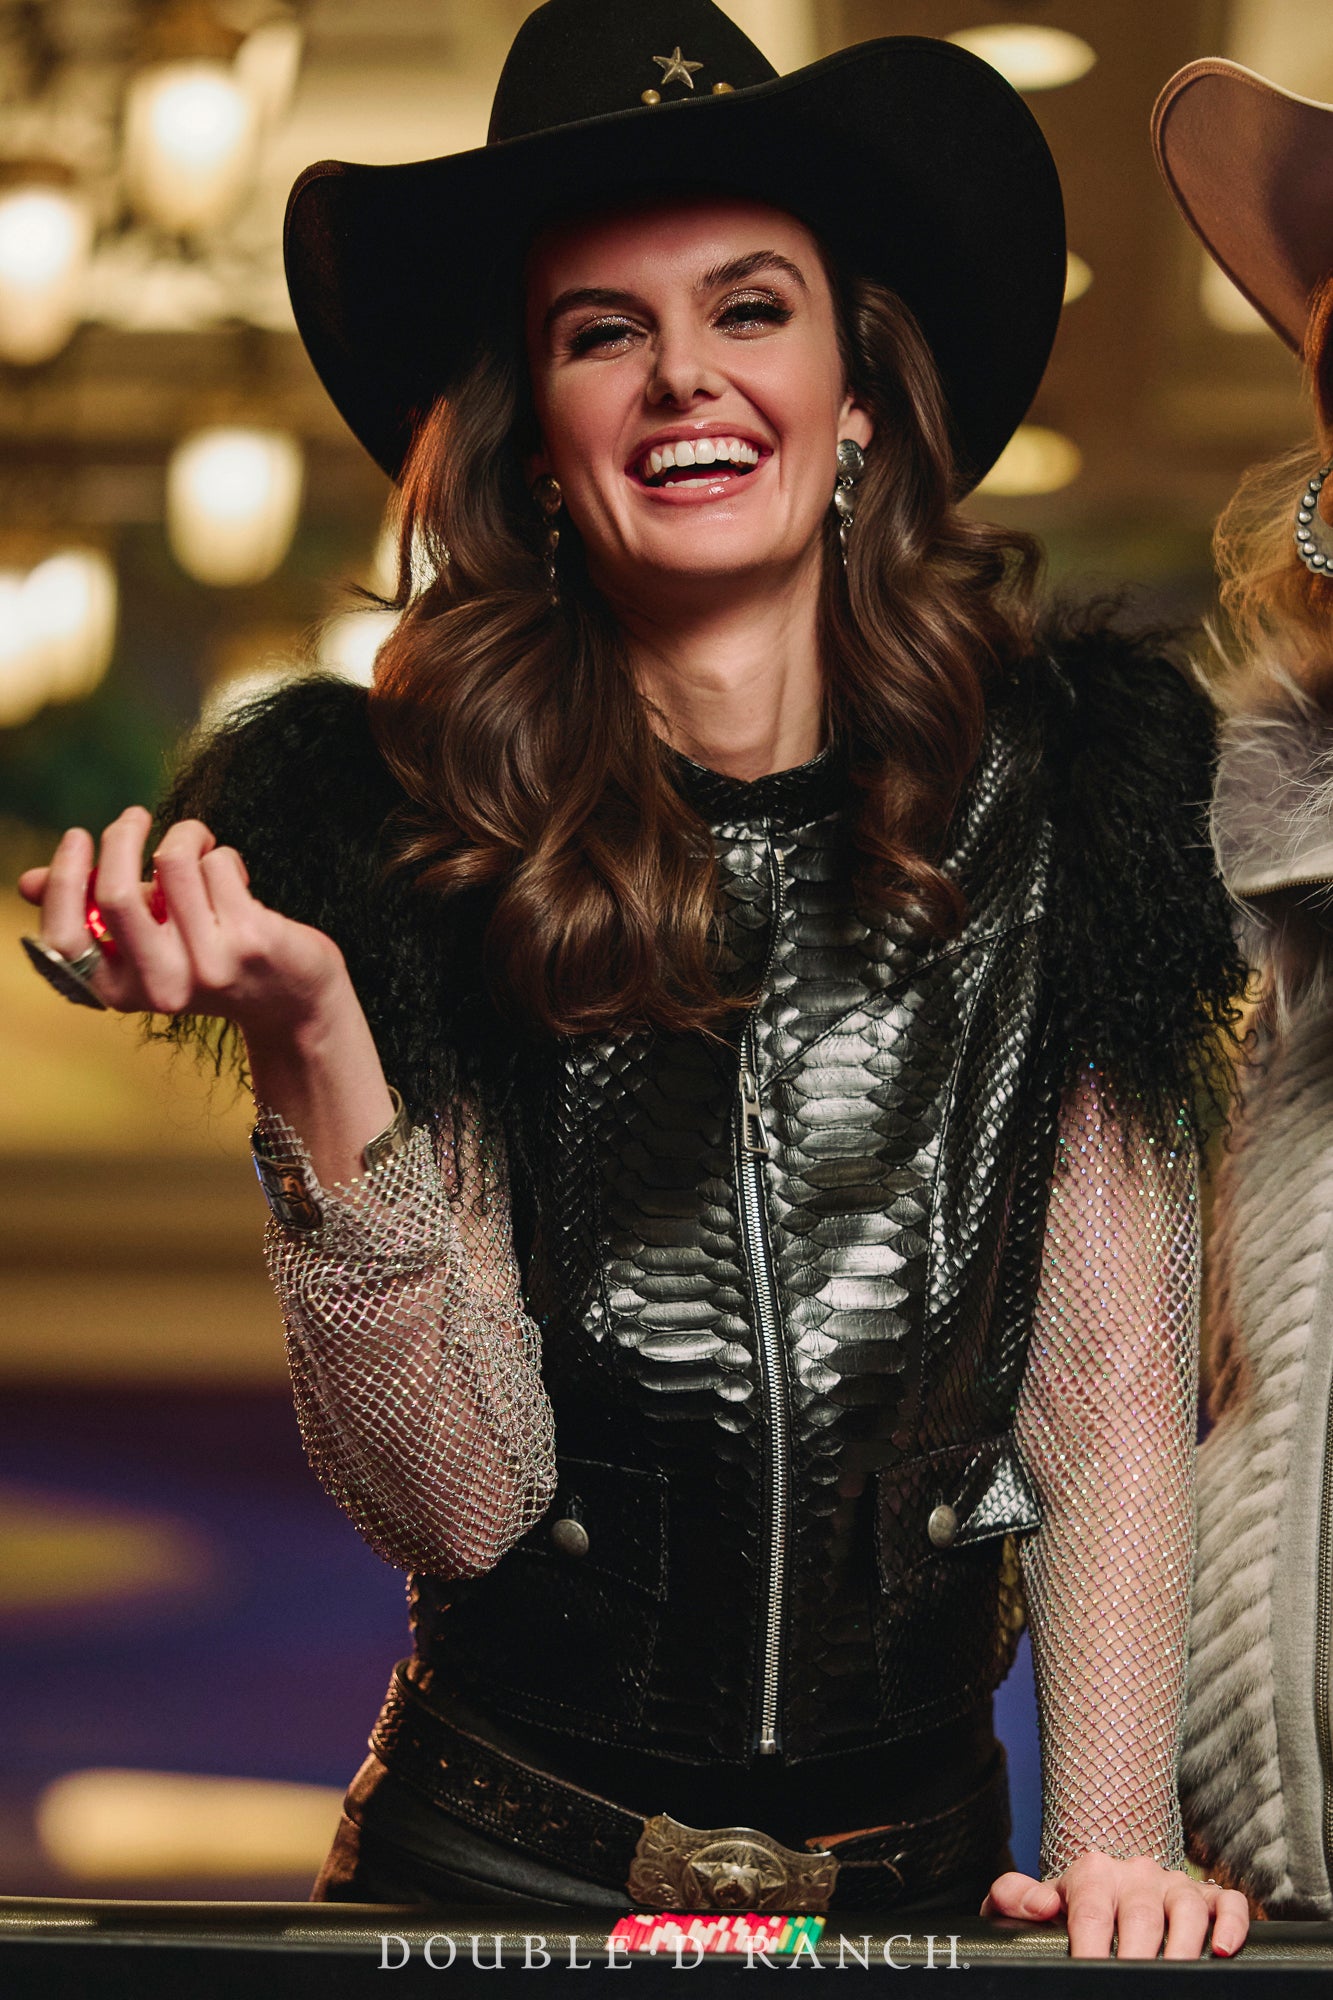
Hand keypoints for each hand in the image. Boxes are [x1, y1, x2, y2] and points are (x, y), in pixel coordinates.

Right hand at [18, 808, 347, 1035]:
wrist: (293, 997)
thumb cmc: (209, 955)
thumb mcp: (147, 940)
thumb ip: (95, 912)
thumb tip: (26, 882)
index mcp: (121, 992)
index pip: (66, 936)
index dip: (65, 878)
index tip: (79, 836)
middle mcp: (162, 987)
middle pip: (115, 895)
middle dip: (121, 837)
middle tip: (134, 817)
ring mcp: (209, 966)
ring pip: (173, 864)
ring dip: (185, 836)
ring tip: (198, 844)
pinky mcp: (251, 941)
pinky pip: (217, 863)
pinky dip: (222, 855)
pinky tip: (235, 876)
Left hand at [983, 1850, 1250, 1959]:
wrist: (1106, 1881)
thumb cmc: (1068, 1904)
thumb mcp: (1031, 1900)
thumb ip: (1012, 1897)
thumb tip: (1037, 1906)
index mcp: (1092, 1874)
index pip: (1091, 1912)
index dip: (1090, 1947)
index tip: (1087, 1973)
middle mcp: (1137, 1875)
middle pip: (1142, 1915)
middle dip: (1139, 1955)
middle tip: (1133, 1983)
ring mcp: (1174, 1885)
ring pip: (1187, 1907)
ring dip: (1185, 1946)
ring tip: (1177, 1976)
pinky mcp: (1207, 1896)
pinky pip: (1227, 1901)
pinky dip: (1231, 1922)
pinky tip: (1222, 1949)